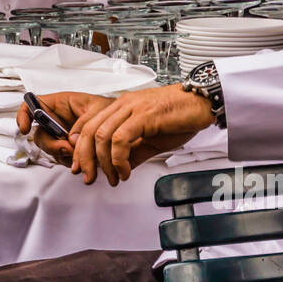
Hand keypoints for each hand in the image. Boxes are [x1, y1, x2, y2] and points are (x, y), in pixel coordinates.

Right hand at [16, 91, 116, 163]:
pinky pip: (63, 159)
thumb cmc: (113, 109)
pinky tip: (85, 159)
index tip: (24, 128)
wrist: (126, 125)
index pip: (32, 105)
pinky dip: (73, 162)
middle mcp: (58, 120)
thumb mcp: (99, 109)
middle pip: (39, 133)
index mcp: (60, 104)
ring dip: (63, 155)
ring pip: (51, 149)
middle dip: (51, 144)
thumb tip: (70, 140)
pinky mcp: (70, 149)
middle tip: (65, 148)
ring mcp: (62, 136)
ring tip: (82, 153)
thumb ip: (83, 123)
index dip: (23, 116)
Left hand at [65, 85, 215, 186]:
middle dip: (84, 157)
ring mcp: (133, 108)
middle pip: (89, 130)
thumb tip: (119, 169)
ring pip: (102, 135)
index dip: (79, 147)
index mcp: (121, 107)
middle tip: (89, 176)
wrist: (203, 104)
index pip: (88, 124)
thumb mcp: (151, 139)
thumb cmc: (180, 116)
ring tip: (112, 177)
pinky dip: (118, 159)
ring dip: (103, 162)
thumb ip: (133, 152)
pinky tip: (124, 170)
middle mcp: (123, 104)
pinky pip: (121, 138)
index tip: (80, 166)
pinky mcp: (144, 115)